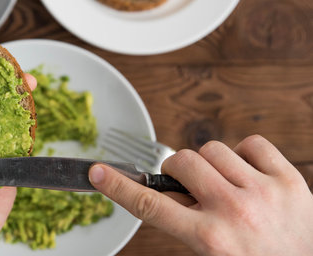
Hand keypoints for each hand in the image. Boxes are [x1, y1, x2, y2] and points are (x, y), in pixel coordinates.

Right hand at [89, 135, 312, 255]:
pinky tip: (249, 176)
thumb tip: (167, 191)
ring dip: (211, 164)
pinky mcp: (290, 180)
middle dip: (178, 172)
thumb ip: (184, 224)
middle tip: (190, 187)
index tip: (97, 171)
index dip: (118, 186)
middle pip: (181, 162)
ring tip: (226, 186)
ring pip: (213, 149)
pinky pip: (252, 143)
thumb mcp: (208, 254)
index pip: (150, 206)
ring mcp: (264, 192)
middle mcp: (235, 212)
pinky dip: (245, 155)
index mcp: (210, 238)